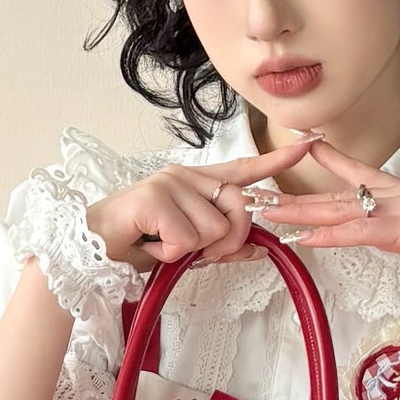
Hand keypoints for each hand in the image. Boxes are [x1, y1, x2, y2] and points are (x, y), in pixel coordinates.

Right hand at [85, 138, 319, 271]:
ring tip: (162, 246)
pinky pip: (188, 239)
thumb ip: (222, 247)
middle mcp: (185, 175)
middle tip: (190, 252)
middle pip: (238, 209)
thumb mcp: (188, 249)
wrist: (93, 251)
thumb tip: (257, 250)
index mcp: (196, 182)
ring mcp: (170, 182)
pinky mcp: (155, 197)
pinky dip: (171, 254)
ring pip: (214, 230)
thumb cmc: (139, 244)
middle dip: (225, 242)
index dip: (275, 162)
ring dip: (191, 252)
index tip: (306, 145)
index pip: (242, 170)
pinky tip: (151, 246)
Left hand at [251, 135, 399, 271]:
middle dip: (298, 196)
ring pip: (341, 210)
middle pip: (340, 195)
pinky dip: (329, 234)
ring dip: (301, 213)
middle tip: (262, 193)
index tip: (306, 145)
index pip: (363, 174)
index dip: (332, 160)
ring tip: (268, 213)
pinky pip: (357, 231)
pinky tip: (304, 236)